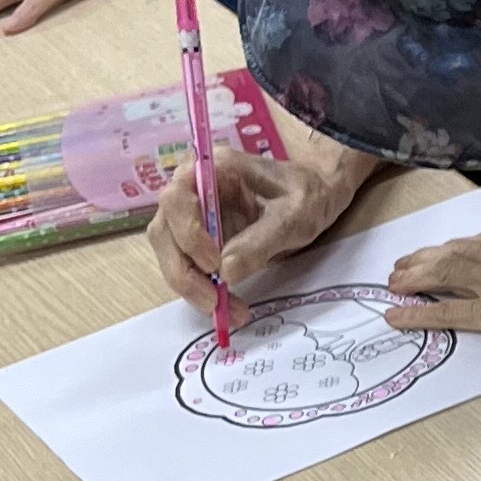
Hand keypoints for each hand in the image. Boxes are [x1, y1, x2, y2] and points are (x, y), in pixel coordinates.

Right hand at [147, 131, 374, 315]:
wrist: (317, 197)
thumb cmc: (307, 195)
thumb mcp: (295, 214)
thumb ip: (262, 239)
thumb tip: (226, 271)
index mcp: (213, 169)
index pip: (176, 198)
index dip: (187, 232)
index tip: (214, 263)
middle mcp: (192, 190)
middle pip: (164, 232)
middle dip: (184, 272)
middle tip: (215, 302)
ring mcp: (191, 216)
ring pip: (171, 255)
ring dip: (192, 287)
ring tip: (227, 311)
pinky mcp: (198, 240)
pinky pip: (187, 268)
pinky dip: (202, 290)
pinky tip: (227, 307)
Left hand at [384, 219, 480, 369]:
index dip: (473, 247)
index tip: (458, 251)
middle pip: (464, 251)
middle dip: (433, 258)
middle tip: (408, 263)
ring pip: (448, 273)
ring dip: (417, 277)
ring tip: (395, 282)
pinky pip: (448, 313)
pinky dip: (418, 313)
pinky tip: (396, 315)